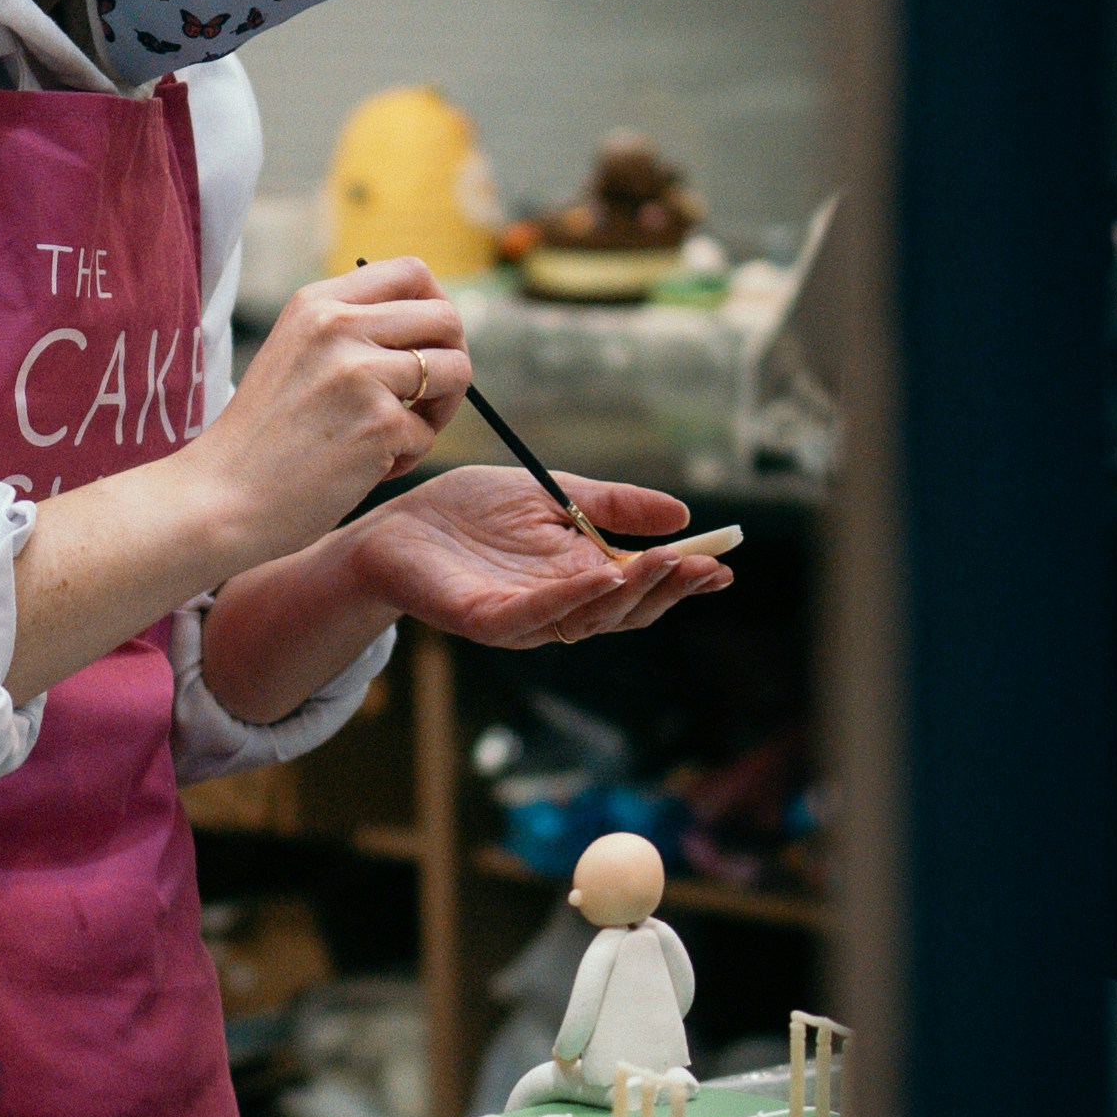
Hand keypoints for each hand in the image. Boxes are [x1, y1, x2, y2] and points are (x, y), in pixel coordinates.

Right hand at [178, 259, 472, 577]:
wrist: (220, 499)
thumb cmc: (262, 439)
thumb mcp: (295, 355)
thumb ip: (350, 331)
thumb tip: (436, 325)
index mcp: (317, 303)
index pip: (411, 272)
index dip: (437, 305)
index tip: (430, 343)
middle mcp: (339, 326)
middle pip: (446, 317)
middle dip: (451, 359)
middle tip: (426, 400)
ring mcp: (360, 372)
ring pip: (455, 370)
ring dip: (440, 410)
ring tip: (400, 437)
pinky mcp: (378, 422)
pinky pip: (428, 433)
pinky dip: (407, 457)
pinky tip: (366, 469)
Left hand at [346, 462, 734, 646]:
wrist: (393, 524)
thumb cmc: (466, 513)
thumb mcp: (551, 495)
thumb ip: (611, 507)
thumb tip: (683, 515)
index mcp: (576, 578)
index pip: (640, 586)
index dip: (682, 578)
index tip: (723, 562)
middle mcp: (557, 606)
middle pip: (625, 609)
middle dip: (668, 588)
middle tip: (704, 564)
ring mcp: (523, 618)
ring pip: (589, 616)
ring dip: (630, 592)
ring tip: (666, 562)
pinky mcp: (485, 621)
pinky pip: (536, 616)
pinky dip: (573, 597)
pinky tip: (604, 575)